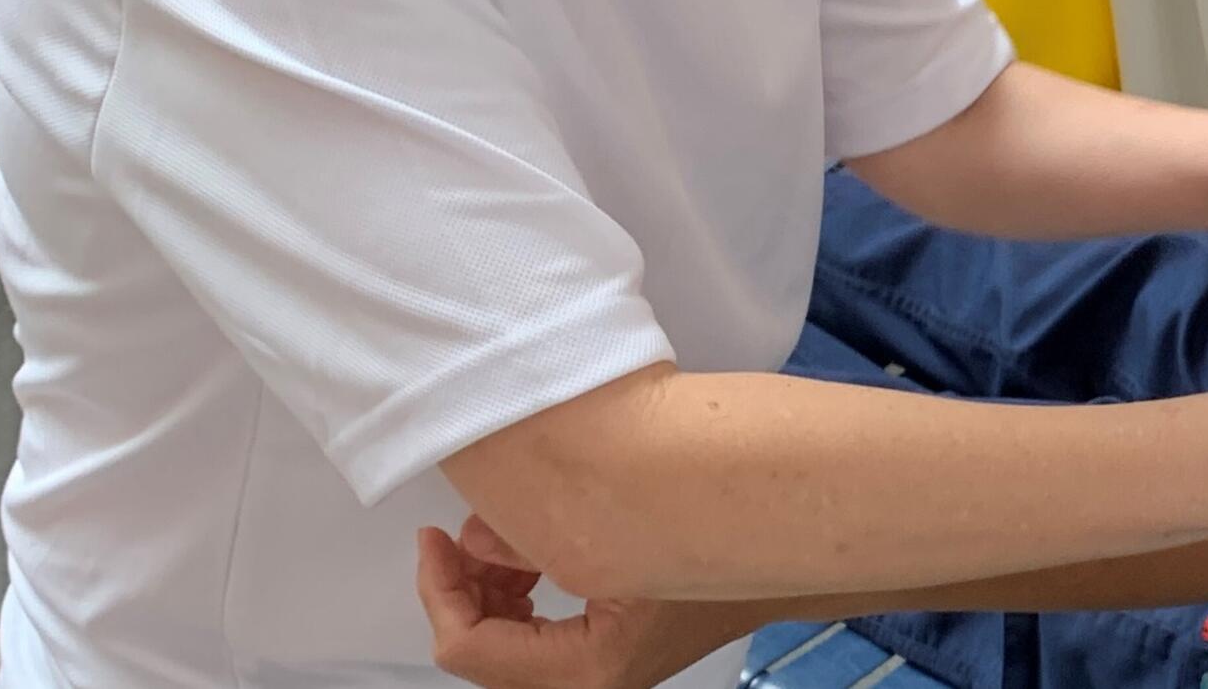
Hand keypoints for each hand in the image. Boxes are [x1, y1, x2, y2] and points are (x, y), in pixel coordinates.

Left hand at [414, 520, 746, 688]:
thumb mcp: (610, 534)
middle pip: (478, 653)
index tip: (432, 541)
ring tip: (500, 542)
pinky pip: (528, 641)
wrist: (776, 556)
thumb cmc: (713, 540)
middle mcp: (584, 686)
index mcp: (585, 670)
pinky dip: (515, 599)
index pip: (468, 647)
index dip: (438, 589)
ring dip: (486, 592)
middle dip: (459, 589)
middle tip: (458, 537)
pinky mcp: (599, 658)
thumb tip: (470, 539)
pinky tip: (529, 560)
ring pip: (499, 649)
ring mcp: (591, 676)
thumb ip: (528, 540)